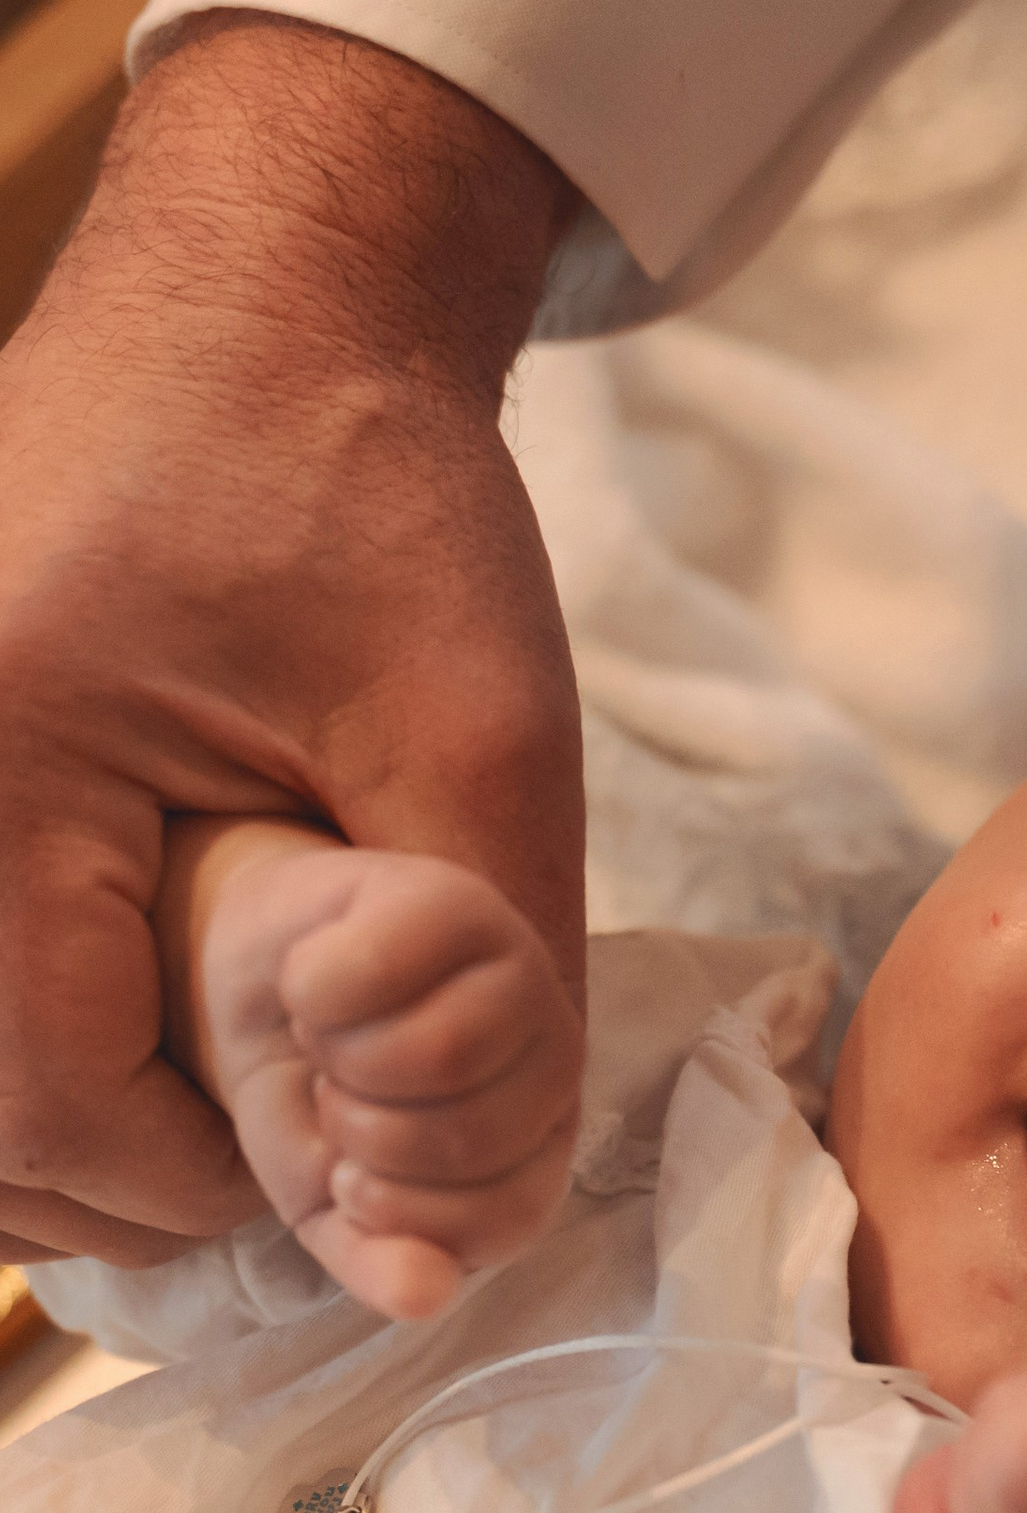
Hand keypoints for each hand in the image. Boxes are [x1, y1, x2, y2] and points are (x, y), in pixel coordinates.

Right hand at [0, 13, 581, 1267]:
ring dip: (75, 1134)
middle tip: (292, 1173)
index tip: (337, 1185)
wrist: (259, 301)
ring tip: (235, 1123)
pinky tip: (156, 1049)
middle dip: (130, 1183)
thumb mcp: (484, 734)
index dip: (202, 1189)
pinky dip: (44, 1052)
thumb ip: (494, 976)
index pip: (46, 1096)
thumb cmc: (372, 490)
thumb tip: (475, 1211)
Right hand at [172, 824, 580, 1319]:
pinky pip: (373, 974)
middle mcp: (554, 1056)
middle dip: (363, 1133)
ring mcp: (519, 970)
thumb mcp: (329, 1202)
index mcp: (539, 1143)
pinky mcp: (454, 899)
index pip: (504, 1220)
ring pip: (440, 1055)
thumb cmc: (312, 1092)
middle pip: (471, 1134)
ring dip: (344, 1062)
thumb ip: (380, 1256)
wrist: (263, 980)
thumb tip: (424, 1297)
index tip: (353, 1173)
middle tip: (339, 1094)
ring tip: (331, 1044)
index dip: (398, 1211)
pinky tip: (313, 983)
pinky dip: (311, 992)